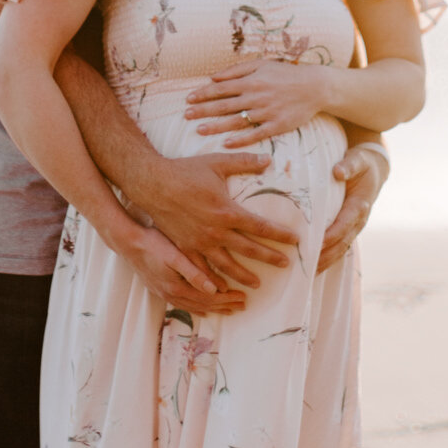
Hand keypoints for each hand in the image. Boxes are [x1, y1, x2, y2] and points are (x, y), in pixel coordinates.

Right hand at [118, 223, 247, 316]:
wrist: (129, 244)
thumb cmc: (154, 244)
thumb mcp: (175, 256)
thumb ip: (194, 273)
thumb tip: (213, 290)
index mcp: (178, 288)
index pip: (209, 298)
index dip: (228, 299)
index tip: (244, 297)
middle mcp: (172, 295)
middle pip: (204, 305)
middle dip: (224, 306)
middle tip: (242, 305)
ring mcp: (165, 294)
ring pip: (194, 307)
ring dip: (212, 309)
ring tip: (228, 310)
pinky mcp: (161, 290)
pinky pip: (183, 305)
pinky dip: (196, 309)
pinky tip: (202, 310)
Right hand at [130, 149, 299, 291]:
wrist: (153, 184)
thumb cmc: (186, 172)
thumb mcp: (217, 162)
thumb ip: (245, 162)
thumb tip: (268, 160)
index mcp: (227, 212)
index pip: (261, 227)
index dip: (280, 235)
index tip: (295, 240)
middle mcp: (216, 232)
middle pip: (249, 249)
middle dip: (270, 257)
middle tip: (286, 265)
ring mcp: (200, 242)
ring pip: (227, 265)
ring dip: (244, 275)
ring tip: (257, 283)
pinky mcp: (185, 248)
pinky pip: (202, 269)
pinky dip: (214, 280)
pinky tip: (221, 287)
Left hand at [184, 61, 327, 147]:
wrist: (315, 87)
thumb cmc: (285, 74)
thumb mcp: (261, 65)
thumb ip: (236, 70)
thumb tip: (213, 76)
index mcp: (251, 80)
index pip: (221, 88)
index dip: (203, 93)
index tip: (188, 99)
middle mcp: (256, 96)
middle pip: (224, 105)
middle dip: (203, 110)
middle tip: (186, 115)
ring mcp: (266, 112)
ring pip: (236, 120)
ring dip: (216, 126)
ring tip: (199, 130)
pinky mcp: (277, 125)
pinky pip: (256, 134)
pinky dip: (241, 139)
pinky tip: (227, 143)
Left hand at [317, 142, 388, 271]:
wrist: (375, 169)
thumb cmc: (363, 163)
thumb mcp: (358, 159)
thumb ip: (349, 165)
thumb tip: (337, 171)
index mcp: (360, 205)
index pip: (345, 223)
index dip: (332, 235)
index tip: (317, 243)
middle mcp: (359, 220)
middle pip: (342, 242)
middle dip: (326, 255)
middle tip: (307, 266)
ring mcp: (355, 227)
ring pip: (341, 249)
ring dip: (326, 262)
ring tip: (308, 274)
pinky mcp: (349, 229)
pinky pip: (339, 247)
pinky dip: (328, 258)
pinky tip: (313, 268)